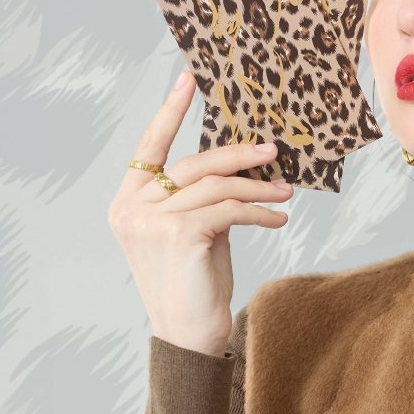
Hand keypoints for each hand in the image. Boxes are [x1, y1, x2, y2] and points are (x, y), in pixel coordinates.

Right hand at [107, 65, 294, 355]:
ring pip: (215, 186)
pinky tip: (277, 219)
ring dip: (257, 188)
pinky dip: (258, 212)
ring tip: (285, 194)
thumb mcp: (193, 231)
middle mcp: (132, 209)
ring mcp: (151, 221)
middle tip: (273, 151)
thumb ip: (201, 197)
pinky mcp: (178, 234)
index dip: (170, 111)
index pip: (149, 147)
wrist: (189, 334)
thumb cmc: (194, 282)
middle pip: (193, 163)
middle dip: (238, 155)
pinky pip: (228, 210)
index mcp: (127, 202)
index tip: (191, 78)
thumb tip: (242, 163)